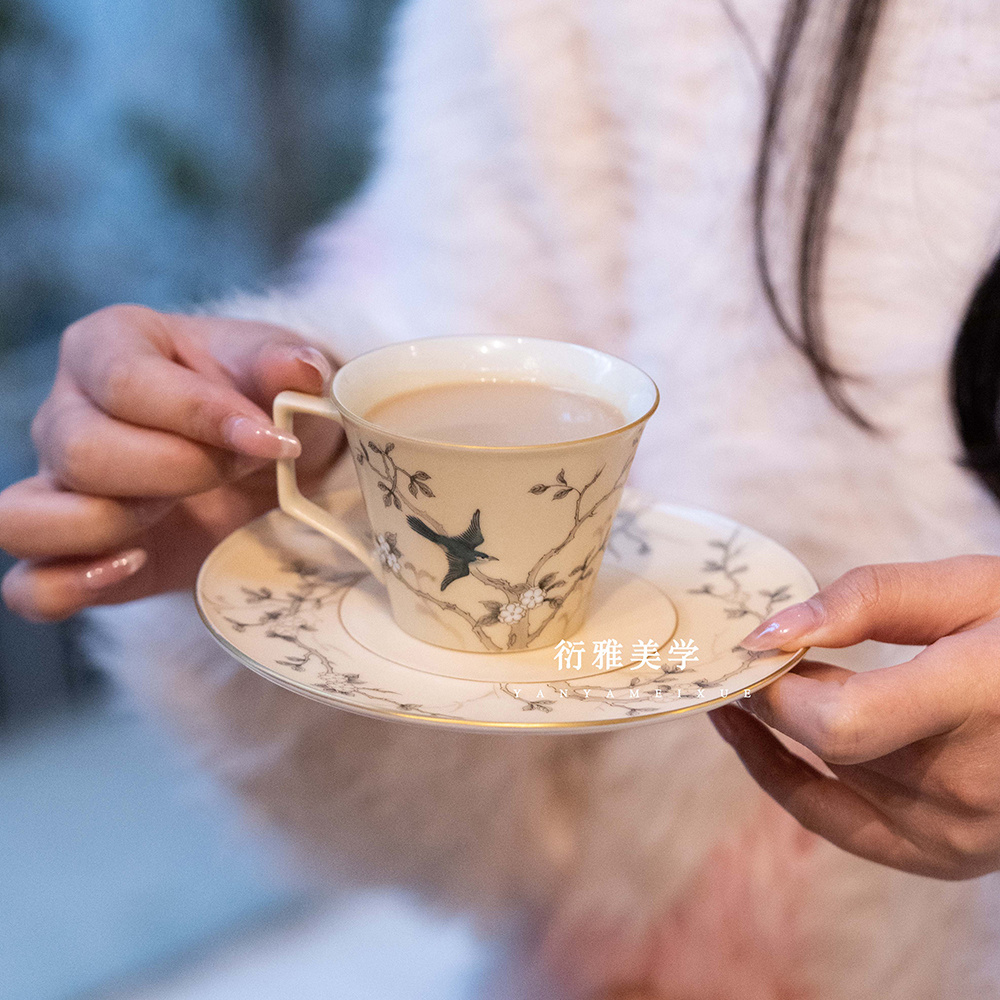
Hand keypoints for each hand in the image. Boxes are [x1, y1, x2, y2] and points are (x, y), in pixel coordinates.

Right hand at [0, 304, 345, 620]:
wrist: (272, 461)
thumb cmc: (264, 400)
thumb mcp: (283, 370)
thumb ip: (285, 363)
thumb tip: (299, 367)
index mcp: (108, 346)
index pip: (124, 381)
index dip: (200, 416)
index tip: (273, 440)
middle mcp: (66, 412)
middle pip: (80, 452)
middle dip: (177, 471)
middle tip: (239, 470)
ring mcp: (56, 487)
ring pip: (26, 518)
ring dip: (115, 525)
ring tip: (182, 512)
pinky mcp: (72, 555)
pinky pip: (30, 587)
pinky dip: (71, 587)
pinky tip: (134, 565)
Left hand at [709, 557, 999, 879]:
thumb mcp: (967, 588)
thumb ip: (868, 600)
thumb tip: (771, 632)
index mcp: (978, 705)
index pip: (837, 723)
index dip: (776, 686)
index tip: (746, 645)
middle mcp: (968, 785)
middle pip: (824, 743)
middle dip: (773, 690)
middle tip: (747, 650)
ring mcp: (958, 834)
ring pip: (825, 772)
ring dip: (782, 724)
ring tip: (755, 676)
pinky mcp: (944, 856)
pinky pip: (834, 824)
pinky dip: (784, 777)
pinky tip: (748, 736)